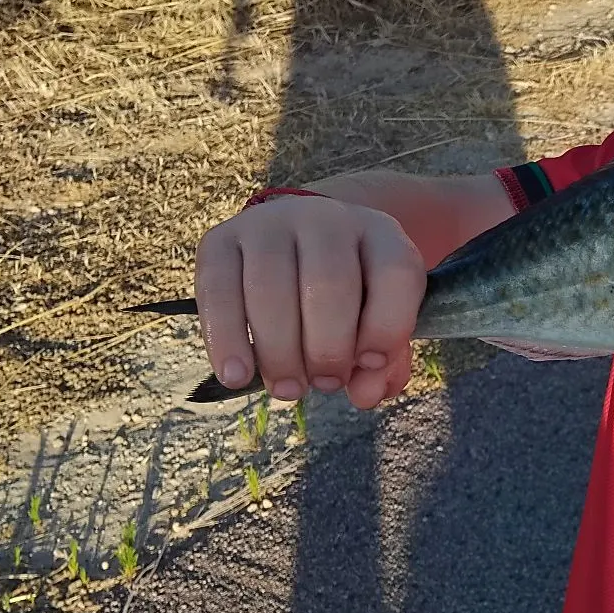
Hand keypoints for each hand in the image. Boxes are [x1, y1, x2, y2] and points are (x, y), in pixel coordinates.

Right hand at [194, 195, 425, 408]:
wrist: (296, 243)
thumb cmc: (348, 294)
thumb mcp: (378, 316)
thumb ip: (385, 358)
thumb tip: (366, 394)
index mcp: (379, 232)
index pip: (395, 272)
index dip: (386, 327)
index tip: (370, 365)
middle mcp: (326, 218)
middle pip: (329, 283)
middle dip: (328, 349)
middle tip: (326, 385)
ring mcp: (269, 224)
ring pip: (271, 289)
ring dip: (280, 353)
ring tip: (289, 389)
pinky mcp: (219, 240)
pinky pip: (218, 291)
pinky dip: (227, 340)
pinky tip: (238, 376)